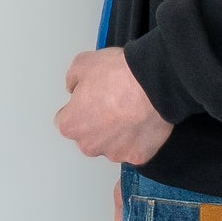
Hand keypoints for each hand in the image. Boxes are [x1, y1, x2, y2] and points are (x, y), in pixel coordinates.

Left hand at [55, 46, 171, 165]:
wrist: (154, 84)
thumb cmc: (119, 75)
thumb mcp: (83, 62)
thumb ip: (72, 79)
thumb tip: (74, 87)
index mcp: (71, 125)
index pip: (67, 122)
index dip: (79, 108)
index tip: (91, 100)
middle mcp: (89, 145)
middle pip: (89, 137)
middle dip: (98, 124)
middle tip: (113, 104)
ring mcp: (114, 154)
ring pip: (111, 145)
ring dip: (117, 134)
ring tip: (130, 112)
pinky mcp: (136, 157)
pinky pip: (133, 149)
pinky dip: (137, 139)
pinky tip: (142, 122)